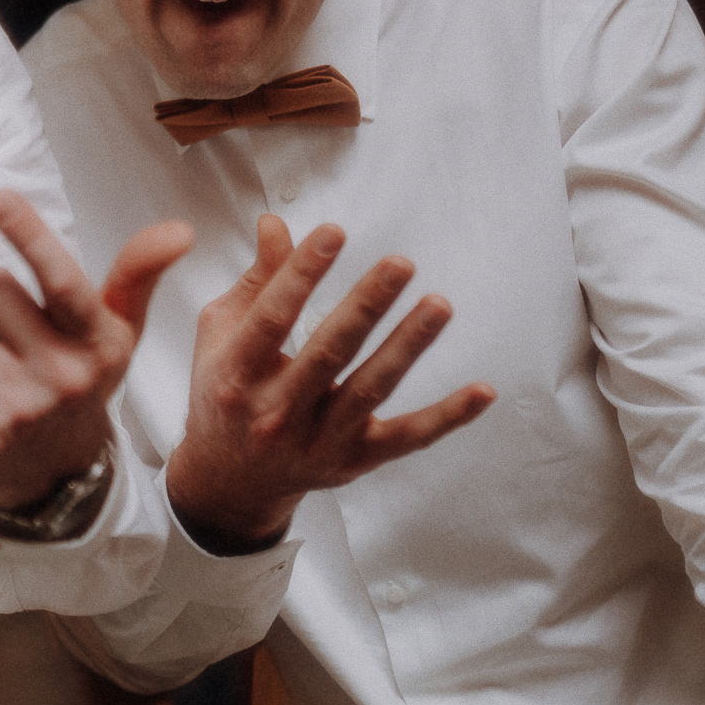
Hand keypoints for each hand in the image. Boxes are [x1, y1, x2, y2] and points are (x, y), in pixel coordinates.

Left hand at [0, 190, 193, 509]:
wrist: (55, 478)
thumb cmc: (78, 384)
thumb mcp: (114, 334)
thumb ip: (137, 276)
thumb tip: (180, 229)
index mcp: (99, 343)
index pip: (62, 279)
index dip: (29, 233)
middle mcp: (66, 376)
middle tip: (13, 339)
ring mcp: (22, 407)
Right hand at [168, 216, 495, 551]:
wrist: (229, 480)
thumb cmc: (226, 394)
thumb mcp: (221, 335)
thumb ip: (257, 281)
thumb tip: (275, 224)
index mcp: (234, 376)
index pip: (271, 319)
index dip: (301, 273)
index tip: (333, 233)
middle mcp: (274, 414)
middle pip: (327, 353)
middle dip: (366, 306)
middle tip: (400, 264)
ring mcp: (317, 441)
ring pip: (369, 390)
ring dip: (407, 346)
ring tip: (439, 304)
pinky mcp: (354, 460)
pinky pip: (407, 437)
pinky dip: (447, 417)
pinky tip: (482, 390)